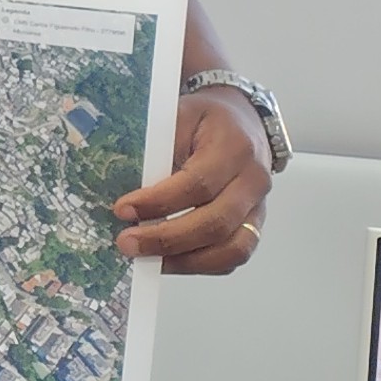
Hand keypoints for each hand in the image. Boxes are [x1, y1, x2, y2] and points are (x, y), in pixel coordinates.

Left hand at [113, 85, 272, 274]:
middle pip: (216, 223)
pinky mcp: (253, 224)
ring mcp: (258, 206)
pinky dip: (200, 264)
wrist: (242, 122)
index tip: (122, 210)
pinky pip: (233, 255)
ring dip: (184, 260)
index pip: (198, 183)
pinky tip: (167, 260)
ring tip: (145, 260)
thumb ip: (156, 148)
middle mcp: (253, 180)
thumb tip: (123, 187)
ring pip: (231, 248)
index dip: (158, 202)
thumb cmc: (204, 121)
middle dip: (166, 239)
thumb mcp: (177, 117)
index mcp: (234, 147)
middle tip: (126, 243)